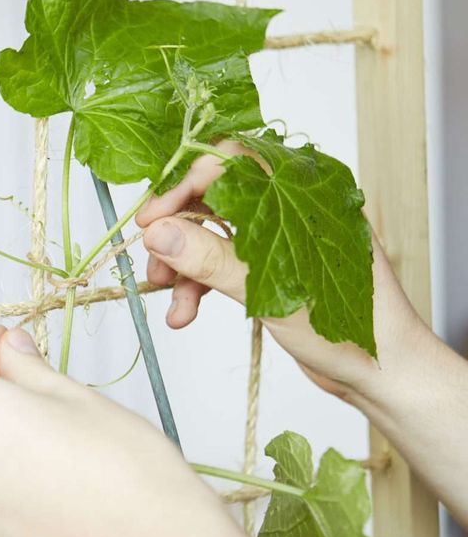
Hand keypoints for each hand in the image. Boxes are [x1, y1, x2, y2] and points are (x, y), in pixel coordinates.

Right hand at [136, 142, 428, 408]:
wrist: (384, 373)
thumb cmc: (354, 327)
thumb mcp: (275, 291)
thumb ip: (213, 260)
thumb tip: (160, 234)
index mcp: (306, 190)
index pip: (232, 163)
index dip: (185, 186)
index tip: (152, 220)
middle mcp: (293, 205)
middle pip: (216, 197)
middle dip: (178, 230)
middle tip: (151, 259)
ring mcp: (281, 236)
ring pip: (215, 231)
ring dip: (184, 262)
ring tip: (168, 296)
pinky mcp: (273, 266)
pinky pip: (223, 261)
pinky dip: (200, 283)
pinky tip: (185, 312)